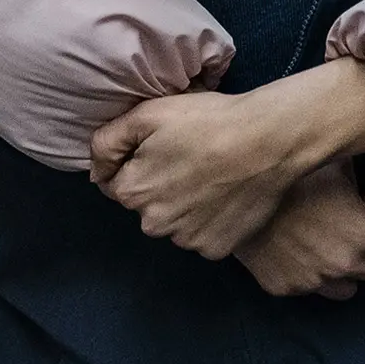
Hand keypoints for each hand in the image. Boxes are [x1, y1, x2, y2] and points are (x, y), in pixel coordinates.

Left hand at [89, 60, 364, 261]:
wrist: (269, 140)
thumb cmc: (208, 120)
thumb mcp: (147, 114)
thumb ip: (107, 142)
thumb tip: (95, 172)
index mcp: (133, 192)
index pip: (119, 185)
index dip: (140, 163)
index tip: (166, 148)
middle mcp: (154, 225)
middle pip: (148, 207)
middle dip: (161, 187)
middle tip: (192, 159)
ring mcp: (188, 241)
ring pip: (176, 224)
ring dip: (186, 206)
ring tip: (213, 175)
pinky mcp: (217, 249)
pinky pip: (204, 237)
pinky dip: (211, 221)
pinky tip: (227, 195)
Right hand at [234, 162, 364, 298]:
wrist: (237, 188)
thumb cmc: (293, 168)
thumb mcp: (338, 160)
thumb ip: (362, 176)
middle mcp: (346, 264)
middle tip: (353, 225)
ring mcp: (314, 281)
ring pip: (350, 289)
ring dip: (347, 269)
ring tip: (330, 242)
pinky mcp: (286, 288)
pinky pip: (310, 288)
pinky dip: (310, 273)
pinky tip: (297, 246)